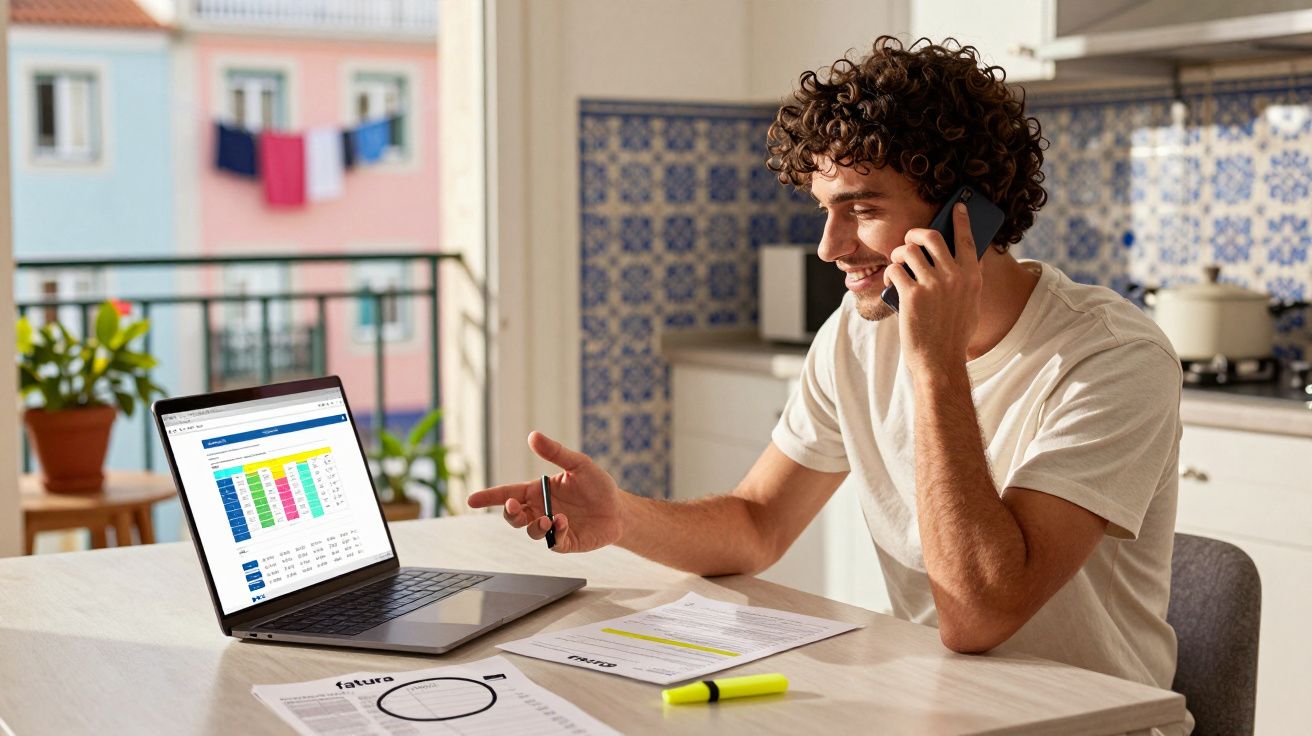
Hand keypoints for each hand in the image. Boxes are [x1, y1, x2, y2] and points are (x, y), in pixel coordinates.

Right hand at [466, 431, 624, 552]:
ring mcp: (551, 527)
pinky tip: (565, 523)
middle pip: (513, 516)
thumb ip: (555, 452)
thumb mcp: (578, 464)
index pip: (508, 493)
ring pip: (530, 531)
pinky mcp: (565, 542)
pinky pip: (552, 542)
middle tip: (513, 506)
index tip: (471, 500)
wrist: (620, 509)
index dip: (489, 497)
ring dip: (534, 525)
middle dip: (509, 513)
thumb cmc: (597, 485)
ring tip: (549, 518)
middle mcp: (540, 510)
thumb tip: (533, 436)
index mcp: (538, 491)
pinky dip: (555, 534)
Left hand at [883, 202, 981, 372]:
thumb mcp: (971, 305)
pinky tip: (890, 282)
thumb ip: (968, 281)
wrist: (940, 361)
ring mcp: (933, 284)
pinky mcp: (911, 294)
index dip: (961, 220)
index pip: (967, 239)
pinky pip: (894, 270)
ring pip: (908, 251)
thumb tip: (964, 259)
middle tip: (909, 239)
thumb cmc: (953, 335)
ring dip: (898, 255)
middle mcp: (954, 276)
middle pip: (931, 236)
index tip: (958, 206)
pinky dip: (890, 274)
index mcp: (972, 277)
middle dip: (915, 233)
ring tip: (897, 264)